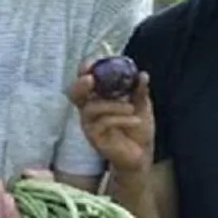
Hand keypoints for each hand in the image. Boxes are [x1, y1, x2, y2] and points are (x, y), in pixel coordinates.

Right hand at [67, 62, 154, 178]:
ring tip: (132, 107)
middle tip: (91, 79)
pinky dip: (120, 119)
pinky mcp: (95, 138)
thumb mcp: (142, 106)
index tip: (93, 62)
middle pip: (75, 93)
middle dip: (81, 84)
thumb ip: (139, 91)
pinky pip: (102, 123)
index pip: (85, 79)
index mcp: (99, 96)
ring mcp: (90, 124)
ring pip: (91, 108)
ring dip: (112, 104)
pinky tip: (135, 120)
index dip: (86, 69)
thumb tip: (142, 75)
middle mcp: (90, 109)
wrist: (141, 155)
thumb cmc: (137, 129)